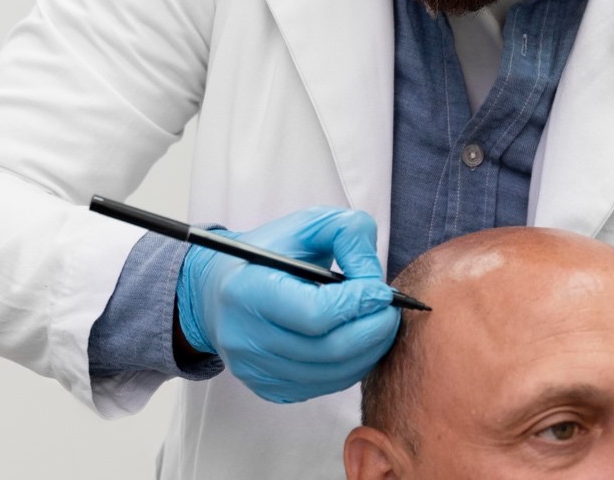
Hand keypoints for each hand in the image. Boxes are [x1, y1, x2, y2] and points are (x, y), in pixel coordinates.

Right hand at [175, 206, 399, 403]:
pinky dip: (351, 367)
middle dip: (373, 331)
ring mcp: (254, 368)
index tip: (382, 291)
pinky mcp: (266, 387)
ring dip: (368, 351)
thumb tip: (374, 279)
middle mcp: (244, 336)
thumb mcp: (307, 225)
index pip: (314, 313)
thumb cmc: (271, 252)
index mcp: (248, 290)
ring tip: (380, 325)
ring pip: (330, 374)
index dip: (357, 304)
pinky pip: (322, 388)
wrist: (221, 289)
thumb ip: (347, 234)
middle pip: (327, 350)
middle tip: (392, 311)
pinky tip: (357, 343)